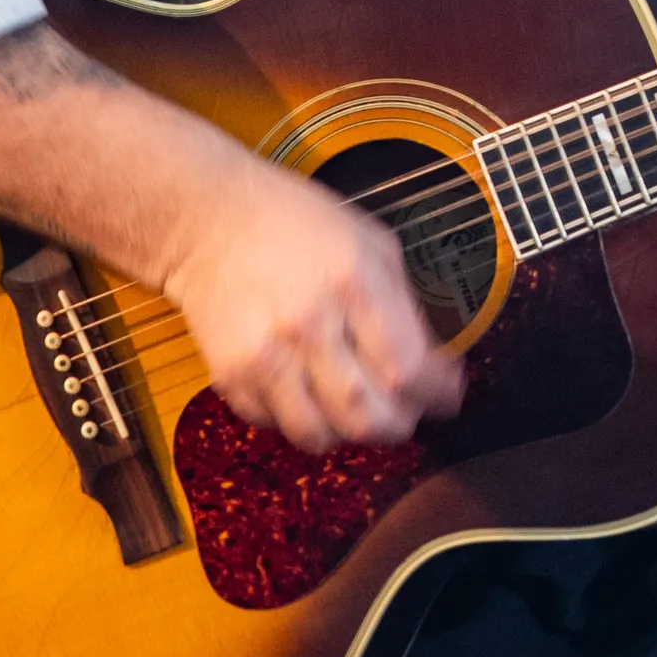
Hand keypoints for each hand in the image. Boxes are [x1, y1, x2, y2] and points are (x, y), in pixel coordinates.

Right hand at [161, 159, 464, 454]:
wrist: (208, 222)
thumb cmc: (295, 224)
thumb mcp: (371, 241)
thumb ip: (402, 302)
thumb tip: (431, 360)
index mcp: (353, 283)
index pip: (407, 369)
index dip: (437, 394)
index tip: (447, 395)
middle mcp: (308, 324)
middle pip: (367, 416)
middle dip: (399, 425)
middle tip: (408, 413)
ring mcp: (264, 355)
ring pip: (319, 434)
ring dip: (349, 434)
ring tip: (360, 412)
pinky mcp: (230, 375)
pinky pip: (275, 425)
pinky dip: (301, 421)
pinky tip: (312, 396)